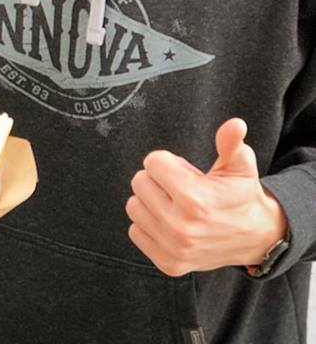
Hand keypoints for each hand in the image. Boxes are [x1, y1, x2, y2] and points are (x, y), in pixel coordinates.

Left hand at [126, 118, 287, 276]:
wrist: (255, 238)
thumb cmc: (241, 196)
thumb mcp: (240, 166)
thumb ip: (231, 143)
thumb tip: (235, 124)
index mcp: (194, 200)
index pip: (152, 162)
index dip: (168, 162)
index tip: (186, 172)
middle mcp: (180, 227)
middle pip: (139, 182)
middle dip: (158, 179)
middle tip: (182, 188)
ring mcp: (173, 248)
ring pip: (134, 206)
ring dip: (151, 201)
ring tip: (176, 204)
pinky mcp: (168, 263)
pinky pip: (135, 231)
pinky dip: (148, 224)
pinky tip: (171, 222)